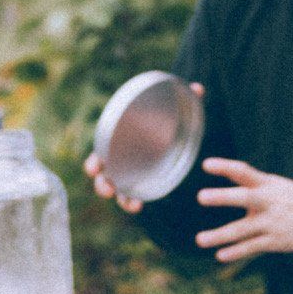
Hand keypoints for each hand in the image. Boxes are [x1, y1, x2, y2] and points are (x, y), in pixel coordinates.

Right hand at [85, 82, 206, 213]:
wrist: (173, 127)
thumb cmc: (166, 114)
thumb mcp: (176, 106)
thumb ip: (186, 96)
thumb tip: (198, 88)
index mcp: (120, 137)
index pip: (100, 150)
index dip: (94, 161)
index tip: (94, 168)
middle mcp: (120, 156)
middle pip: (103, 174)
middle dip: (102, 184)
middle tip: (108, 188)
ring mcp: (129, 170)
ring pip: (116, 188)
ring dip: (117, 197)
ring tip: (130, 203)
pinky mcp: (141, 180)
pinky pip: (130, 195)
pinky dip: (130, 202)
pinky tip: (139, 205)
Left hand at [195, 159, 292, 262]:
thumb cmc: (292, 197)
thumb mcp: (274, 183)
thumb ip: (248, 179)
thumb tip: (224, 170)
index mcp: (267, 184)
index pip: (244, 172)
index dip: (225, 167)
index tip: (206, 165)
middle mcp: (268, 202)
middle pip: (244, 198)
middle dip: (223, 197)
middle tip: (201, 196)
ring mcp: (271, 222)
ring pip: (242, 229)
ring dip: (220, 235)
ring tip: (200, 240)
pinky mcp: (275, 241)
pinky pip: (251, 247)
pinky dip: (235, 252)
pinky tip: (220, 255)